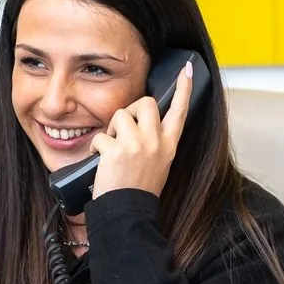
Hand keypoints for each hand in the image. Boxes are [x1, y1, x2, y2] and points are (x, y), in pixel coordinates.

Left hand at [90, 61, 193, 200]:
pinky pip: (101, 135)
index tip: (187, 70)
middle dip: (131, 110)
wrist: (129, 213)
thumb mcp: (159, 165)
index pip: (180, 111)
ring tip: (111, 149)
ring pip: (121, 114)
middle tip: (124, 130)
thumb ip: (155, 143)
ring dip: (111, 129)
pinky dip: (96, 147)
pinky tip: (100, 161)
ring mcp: (137, 145)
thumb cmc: (139, 191)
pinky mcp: (117, 150)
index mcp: (169, 145)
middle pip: (146, 102)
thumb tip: (143, 125)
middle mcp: (156, 141)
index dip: (184, 88)